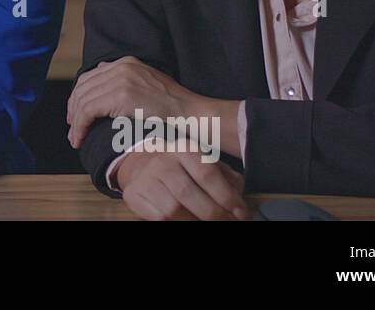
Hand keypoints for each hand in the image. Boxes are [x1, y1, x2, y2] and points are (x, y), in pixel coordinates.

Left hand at [67, 56, 198, 148]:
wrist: (190, 112)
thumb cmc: (172, 107)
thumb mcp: (146, 84)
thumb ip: (124, 81)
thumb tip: (102, 85)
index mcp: (126, 63)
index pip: (90, 77)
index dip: (78, 96)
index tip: (75, 114)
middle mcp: (121, 67)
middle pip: (83, 87)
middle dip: (73, 109)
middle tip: (72, 128)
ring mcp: (121, 80)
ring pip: (83, 101)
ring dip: (75, 123)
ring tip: (75, 138)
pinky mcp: (121, 96)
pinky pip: (88, 111)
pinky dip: (80, 126)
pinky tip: (80, 138)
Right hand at [116, 147, 248, 220]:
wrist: (142, 165)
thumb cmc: (182, 168)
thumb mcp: (204, 163)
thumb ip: (225, 177)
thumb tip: (238, 195)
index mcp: (184, 149)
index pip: (207, 173)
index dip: (226, 196)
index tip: (241, 213)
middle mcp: (163, 162)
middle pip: (188, 193)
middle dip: (213, 214)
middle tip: (228, 223)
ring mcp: (146, 179)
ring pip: (172, 210)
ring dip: (195, 223)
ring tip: (210, 225)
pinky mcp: (134, 195)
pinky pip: (159, 219)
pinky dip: (177, 224)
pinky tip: (188, 222)